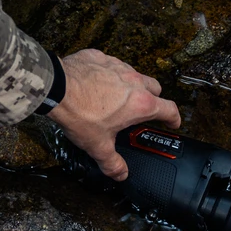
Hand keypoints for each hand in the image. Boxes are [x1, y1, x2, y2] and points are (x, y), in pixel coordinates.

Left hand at [49, 48, 180, 180]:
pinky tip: (95, 84)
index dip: (174, 118)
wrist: (56, 88)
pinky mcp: (100, 57)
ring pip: (134, 74)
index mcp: (140, 104)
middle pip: (155, 88)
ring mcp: (117, 65)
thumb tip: (121, 174)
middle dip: (154, 99)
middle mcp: (134, 81)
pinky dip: (108, 74)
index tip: (173, 123)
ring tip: (116, 98)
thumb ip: (112, 163)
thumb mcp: (98, 146)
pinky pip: (110, 64)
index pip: (169, 109)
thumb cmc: (80, 114)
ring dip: (131, 85)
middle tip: (142, 111)